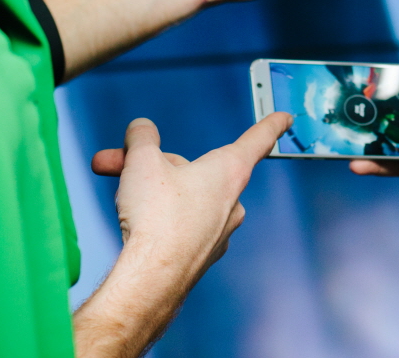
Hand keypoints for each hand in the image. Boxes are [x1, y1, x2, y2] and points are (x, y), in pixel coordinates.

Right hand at [73, 113, 291, 356]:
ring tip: (119, 195)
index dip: (271, 124)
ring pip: (183, 197)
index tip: (285, 118)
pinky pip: (181, 225)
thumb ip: (142, 137)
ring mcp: (218, 231)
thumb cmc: (156, 219)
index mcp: (228, 171)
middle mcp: (230, 201)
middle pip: (193, 168)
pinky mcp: (200, 255)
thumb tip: (141, 129)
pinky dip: (159, 220)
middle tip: (112, 162)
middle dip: (150, 164)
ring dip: (150, 191)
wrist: (150, 280)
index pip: (257, 140)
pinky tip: (135, 225)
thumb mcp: (142, 161)